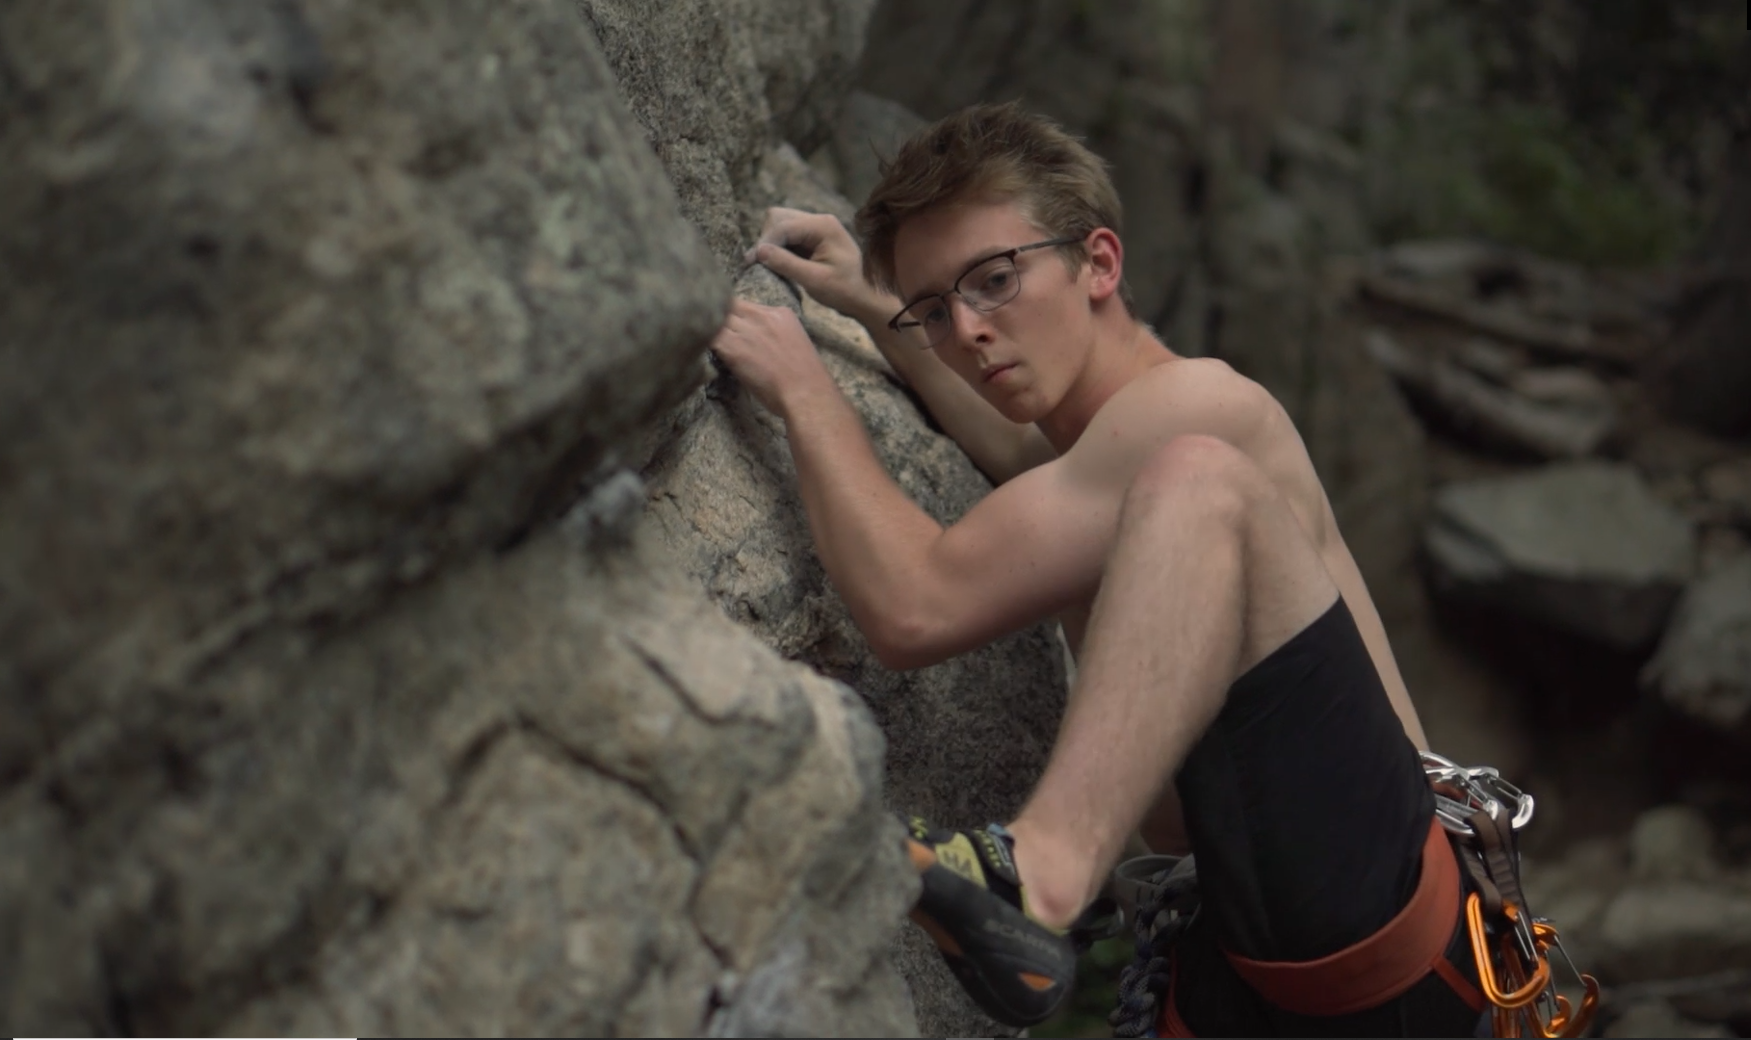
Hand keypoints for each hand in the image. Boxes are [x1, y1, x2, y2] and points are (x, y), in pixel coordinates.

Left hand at [710, 298, 835, 416]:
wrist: (806, 394)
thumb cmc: (806, 378)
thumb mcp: (794, 342)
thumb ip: (773, 333)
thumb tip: (755, 340)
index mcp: (780, 313)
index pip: (745, 304)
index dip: (732, 314)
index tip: (726, 325)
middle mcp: (761, 316)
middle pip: (728, 306)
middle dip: (717, 316)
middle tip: (704, 328)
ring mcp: (747, 330)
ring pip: (716, 319)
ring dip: (707, 328)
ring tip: (698, 337)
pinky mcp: (734, 348)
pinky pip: (709, 337)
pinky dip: (701, 340)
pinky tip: (697, 347)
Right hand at [746, 207, 897, 324]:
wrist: (864, 296)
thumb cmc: (844, 290)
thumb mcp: (815, 280)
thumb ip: (786, 264)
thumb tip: (757, 251)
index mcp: (823, 226)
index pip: (783, 225)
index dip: (764, 243)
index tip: (751, 263)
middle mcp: (818, 220)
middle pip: (778, 218)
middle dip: (767, 240)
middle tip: (762, 265)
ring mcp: (815, 227)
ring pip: (779, 224)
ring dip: (772, 243)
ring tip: (773, 266)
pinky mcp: (811, 237)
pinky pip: (786, 235)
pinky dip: (779, 247)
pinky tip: (781, 264)